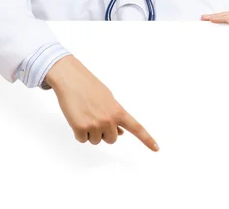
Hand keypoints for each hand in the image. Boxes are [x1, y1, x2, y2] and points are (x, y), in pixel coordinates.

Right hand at [44, 55, 158, 150]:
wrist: (72, 79)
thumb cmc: (90, 87)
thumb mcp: (108, 99)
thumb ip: (116, 116)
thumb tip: (120, 133)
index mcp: (118, 111)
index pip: (136, 127)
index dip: (147, 139)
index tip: (157, 149)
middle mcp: (109, 119)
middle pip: (111, 140)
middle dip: (104, 132)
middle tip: (95, 116)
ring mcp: (95, 125)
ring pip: (96, 141)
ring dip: (91, 132)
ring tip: (85, 114)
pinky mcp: (80, 129)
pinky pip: (82, 140)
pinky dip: (79, 133)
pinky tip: (77, 118)